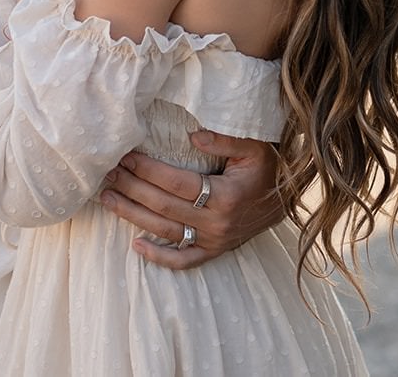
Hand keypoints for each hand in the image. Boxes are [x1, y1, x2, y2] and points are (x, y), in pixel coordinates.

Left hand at [98, 130, 285, 269]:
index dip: (148, 170)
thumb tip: (194, 135)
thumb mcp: (254, 146)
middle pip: (164, 207)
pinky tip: (135, 246)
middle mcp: (218, 222)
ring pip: (166, 231)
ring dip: (134, 216)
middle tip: (108, 174)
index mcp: (227, 195)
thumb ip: (225, 139)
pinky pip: (185, 260)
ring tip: (108, 199)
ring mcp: (216, 240)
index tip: (126, 157)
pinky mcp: (216, 250)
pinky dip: (160, 257)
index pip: (177, 183)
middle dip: (132, 188)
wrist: (289, 197)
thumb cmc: (269, 167)